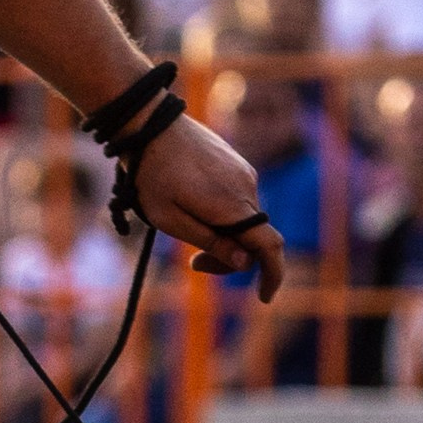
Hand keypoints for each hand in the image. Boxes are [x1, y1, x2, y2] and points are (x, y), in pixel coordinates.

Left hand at [129, 110, 286, 295]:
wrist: (149, 124)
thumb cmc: (152, 176)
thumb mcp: (171, 219)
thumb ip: (210, 242)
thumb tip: (244, 263)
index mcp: (232, 207)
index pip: (270, 248)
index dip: (273, 276)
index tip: (264, 298)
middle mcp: (247, 188)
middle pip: (254, 238)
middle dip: (231, 258)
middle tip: (193, 264)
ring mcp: (244, 173)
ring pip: (246, 219)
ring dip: (225, 234)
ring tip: (185, 225)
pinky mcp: (237, 163)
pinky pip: (239, 200)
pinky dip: (225, 214)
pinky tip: (193, 206)